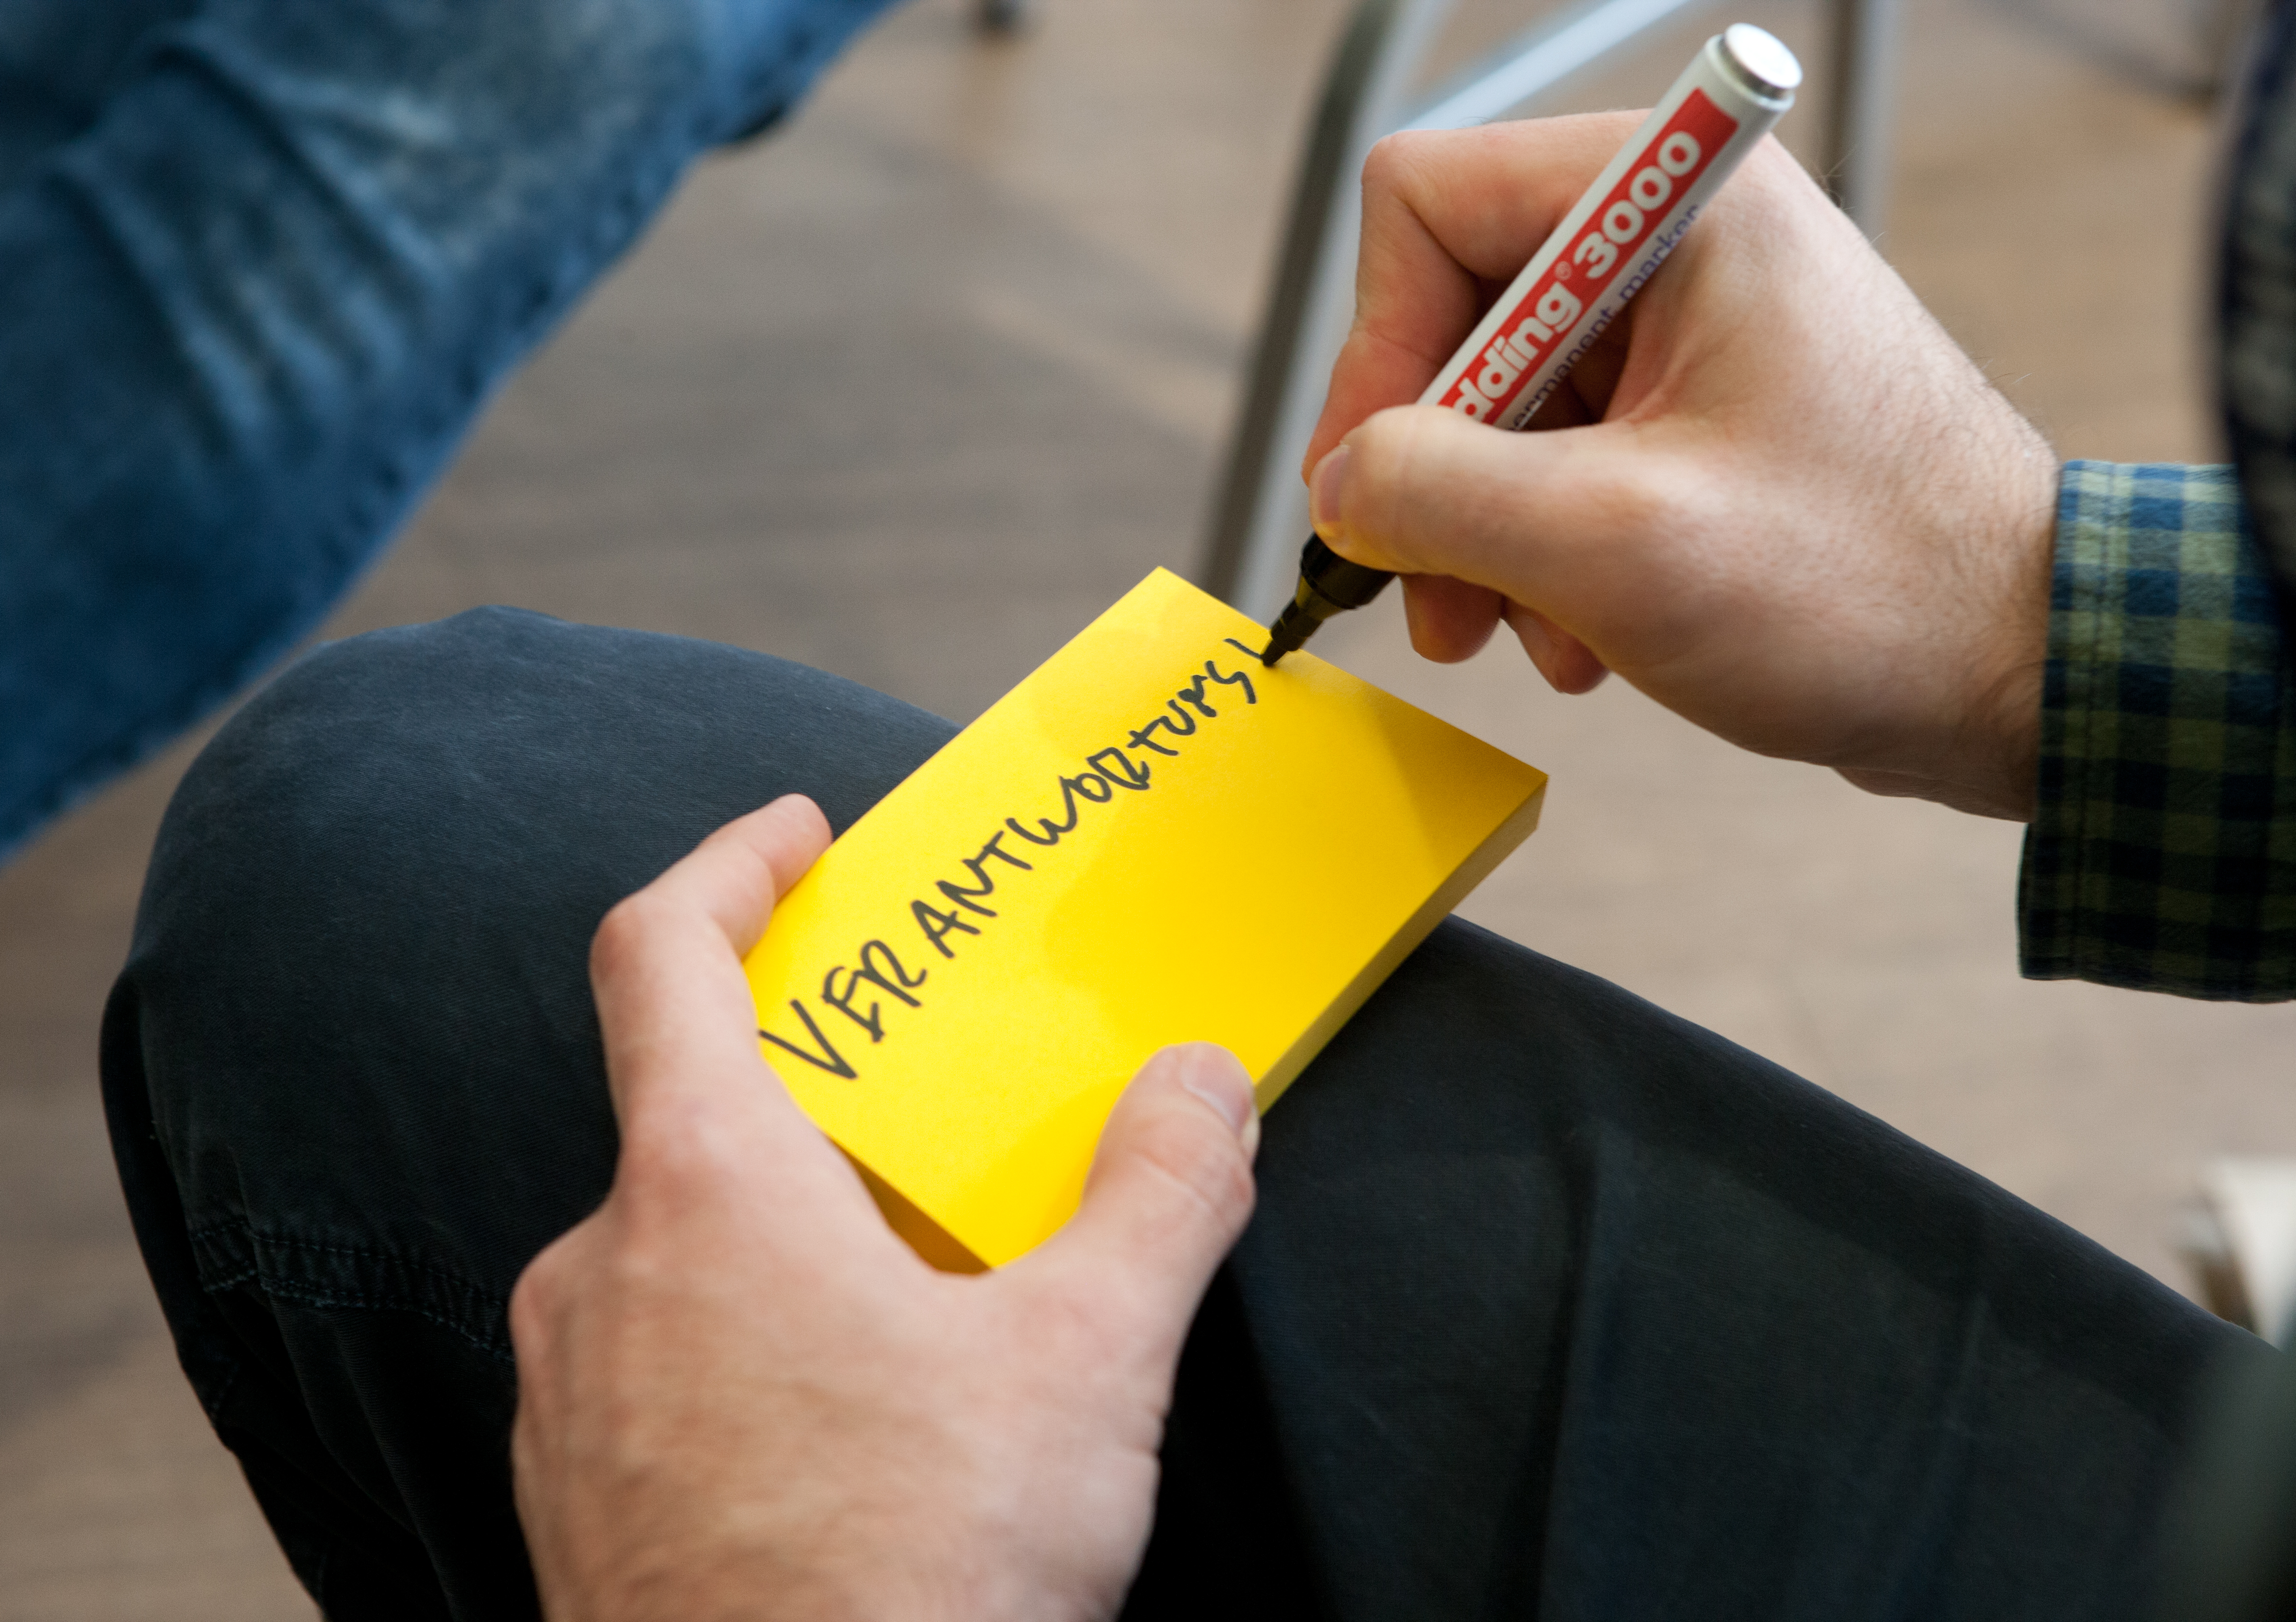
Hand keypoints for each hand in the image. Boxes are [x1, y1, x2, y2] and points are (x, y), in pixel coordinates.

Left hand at [509, 795, 1258, 1621]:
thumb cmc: (914, 1575)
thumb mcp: (1087, 1361)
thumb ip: (1158, 1194)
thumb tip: (1200, 1085)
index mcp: (704, 1191)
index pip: (658, 954)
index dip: (726, 869)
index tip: (795, 838)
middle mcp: (602, 1273)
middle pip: (695, 1116)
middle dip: (823, 1104)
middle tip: (936, 1128)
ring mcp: (569, 1399)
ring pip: (678, 1254)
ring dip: (788, 1238)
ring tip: (919, 1303)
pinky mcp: (574, 1505)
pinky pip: (655, 1369)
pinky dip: (745, 1348)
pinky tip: (848, 1430)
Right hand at [1302, 117, 2059, 819]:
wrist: (2020, 669)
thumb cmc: (1864, 588)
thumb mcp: (1608, 544)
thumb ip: (1435, 493)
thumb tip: (1336, 488)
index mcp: (1674, 204)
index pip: (1426, 206)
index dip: (1376, 352)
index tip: (1374, 488)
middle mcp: (1678, 240)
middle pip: (1453, 318)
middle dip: (1434, 478)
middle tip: (1437, 606)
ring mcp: (1692, 328)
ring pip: (1498, 407)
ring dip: (1490, 540)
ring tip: (1536, 637)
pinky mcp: (1701, 411)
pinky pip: (1561, 459)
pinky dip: (1548, 557)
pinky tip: (1587, 636)